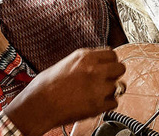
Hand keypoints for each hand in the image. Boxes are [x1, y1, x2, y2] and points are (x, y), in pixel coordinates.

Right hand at [4, 48, 125, 135]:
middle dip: (114, 74)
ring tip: (98, 93)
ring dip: (110, 90)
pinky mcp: (97, 106)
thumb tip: (96, 64)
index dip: (110, 62)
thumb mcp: (66, 63)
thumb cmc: (45, 86)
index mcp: (85, 56)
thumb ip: (84, 63)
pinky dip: (107, 104)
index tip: (107, 66)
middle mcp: (94, 70)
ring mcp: (97, 88)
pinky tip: (96, 103)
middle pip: (120, 68)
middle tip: (106, 80)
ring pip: (118, 86)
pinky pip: (114, 103)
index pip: (112, 54)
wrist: (38, 105)